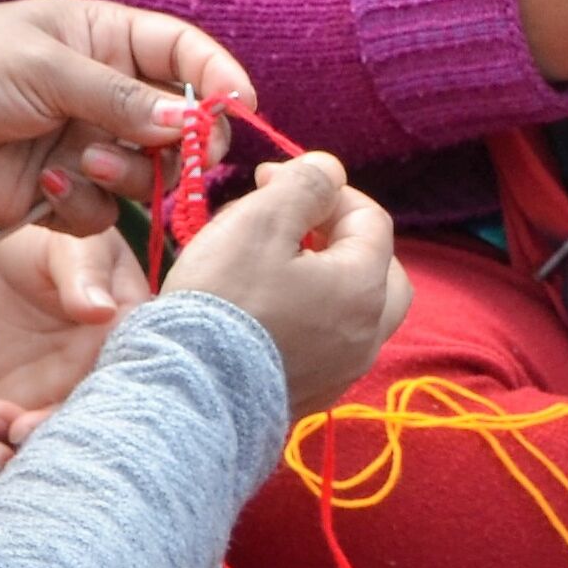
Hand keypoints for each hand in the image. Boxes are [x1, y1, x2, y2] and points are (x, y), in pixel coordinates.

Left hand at [0, 0, 254, 231]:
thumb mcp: (44, 66)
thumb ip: (115, 95)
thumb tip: (183, 118)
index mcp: (107, 41)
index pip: (183, 52)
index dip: (217, 76)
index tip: (241, 104)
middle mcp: (107, 94)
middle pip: (179, 123)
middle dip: (184, 142)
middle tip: (178, 154)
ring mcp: (87, 145)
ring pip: (148, 173)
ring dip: (131, 174)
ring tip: (87, 163)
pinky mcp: (61, 196)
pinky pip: (102, 212)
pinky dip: (84, 204)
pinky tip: (46, 186)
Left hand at [0, 224, 151, 472]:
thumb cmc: (39, 232)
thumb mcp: (69, 244)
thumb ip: (85, 275)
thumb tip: (102, 311)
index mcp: (126, 324)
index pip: (129, 370)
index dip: (108, 398)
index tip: (76, 407)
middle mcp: (98, 361)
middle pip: (93, 411)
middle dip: (63, 432)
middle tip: (24, 430)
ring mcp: (59, 381)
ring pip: (56, 427)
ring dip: (32, 444)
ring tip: (1, 438)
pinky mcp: (20, 393)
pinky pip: (17, 427)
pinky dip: (4, 440)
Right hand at [165, 152, 410, 415]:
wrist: (189, 395)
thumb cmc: (225, 300)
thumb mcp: (260, 221)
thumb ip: (305, 185)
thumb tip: (329, 171)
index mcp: (364, 287)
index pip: (369, 218)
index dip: (324, 188)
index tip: (270, 181)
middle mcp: (367, 335)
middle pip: (378, 268)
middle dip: (339, 236)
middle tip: (290, 225)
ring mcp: (342, 372)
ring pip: (355, 308)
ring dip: (324, 276)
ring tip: (270, 264)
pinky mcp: (313, 396)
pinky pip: (329, 342)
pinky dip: (310, 314)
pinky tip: (264, 308)